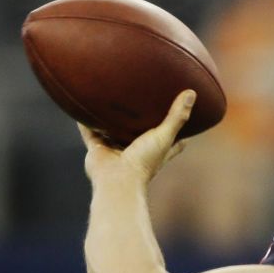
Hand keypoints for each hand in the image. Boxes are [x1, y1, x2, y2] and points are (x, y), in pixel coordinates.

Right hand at [78, 89, 194, 185]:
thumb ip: (177, 116)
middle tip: (144, 99)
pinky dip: (85, 121)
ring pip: (114, 131)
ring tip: (112, 98)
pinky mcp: (97, 149)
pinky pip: (89, 132)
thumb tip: (191, 93)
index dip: (178, 128)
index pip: (173, 139)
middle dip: (141, 120)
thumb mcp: (165, 136)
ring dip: (112, 119)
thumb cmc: (144, 161)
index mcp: (156, 150)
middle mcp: (137, 150)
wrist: (116, 179)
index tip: (182, 112)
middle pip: (140, 133)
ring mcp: (116, 150)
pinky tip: (82, 107)